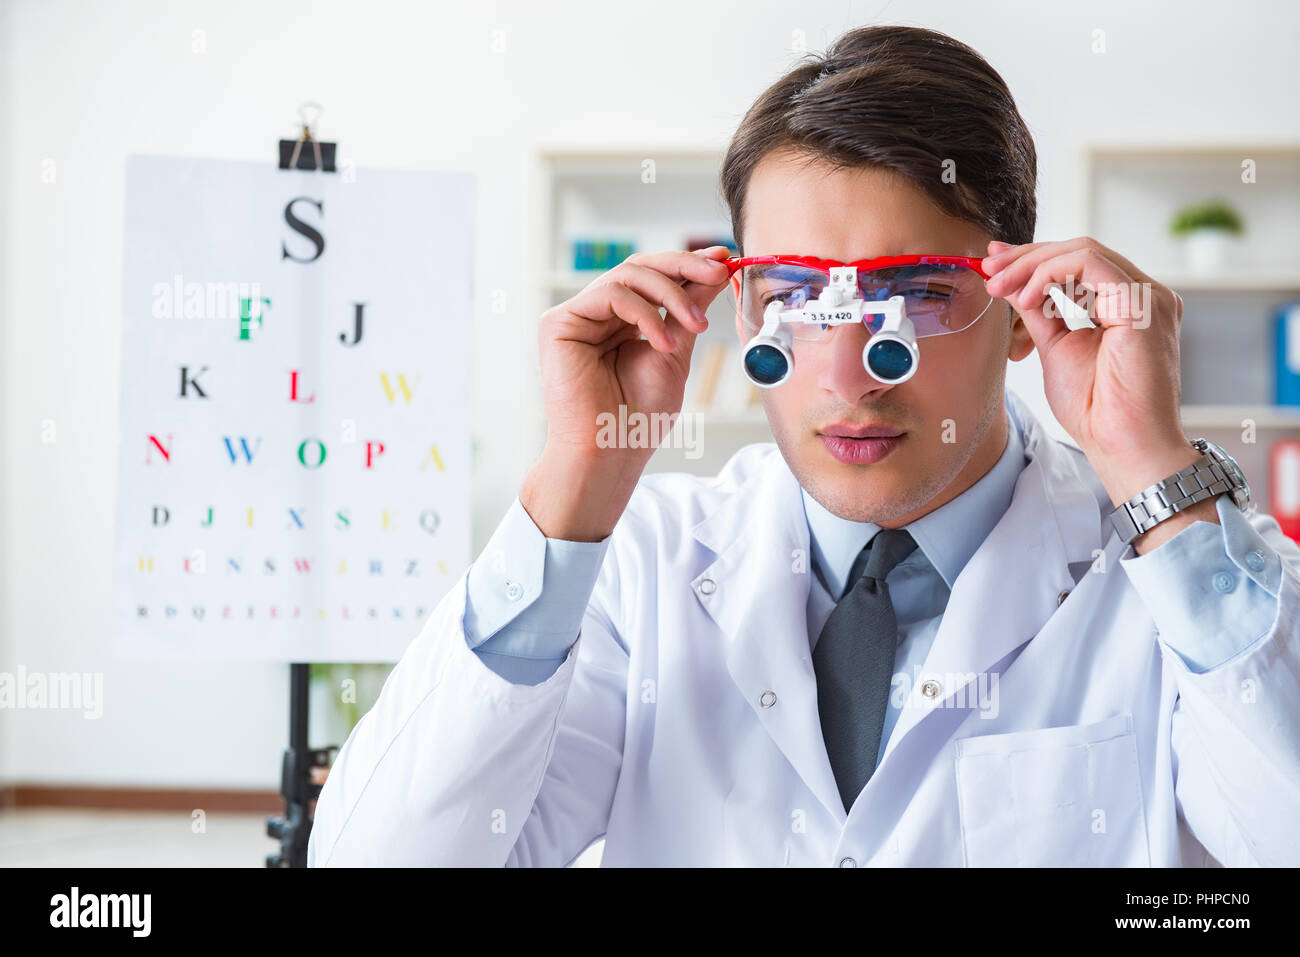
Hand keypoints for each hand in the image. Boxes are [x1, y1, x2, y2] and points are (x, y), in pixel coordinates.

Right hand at [521, 247, 731, 539]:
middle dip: (684, 265)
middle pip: (639, 266)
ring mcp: (577, 317)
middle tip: (719, 271)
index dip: (688, 265)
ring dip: (672, 295)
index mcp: (621, 321)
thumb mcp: (676, 350)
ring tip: (696, 326)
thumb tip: (717, 268)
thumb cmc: (639, 416)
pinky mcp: (559, 324)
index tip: (725, 260)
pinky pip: (610, 295)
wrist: (611, 452)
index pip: (653, 278)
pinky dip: (645, 313)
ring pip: (627, 274)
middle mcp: (597, 314)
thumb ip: (689, 308)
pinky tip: (664, 343)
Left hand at [982, 237, 1200, 512]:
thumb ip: (1040, 312)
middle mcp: (1143, 295)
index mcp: (1126, 304)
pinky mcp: (1142, 304)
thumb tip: (1014, 285)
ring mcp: (1148, 297)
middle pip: (1080, 251)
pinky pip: (1091, 264)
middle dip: (1026, 257)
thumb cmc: (1096, 410)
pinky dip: (1051, 272)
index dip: (1033, 259)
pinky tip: (1028, 295)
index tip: (993, 265)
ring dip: (1032, 263)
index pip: (1079, 264)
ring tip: (998, 284)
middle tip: (988, 270)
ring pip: (1083, 251)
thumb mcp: (1056, 347)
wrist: (1121, 444)